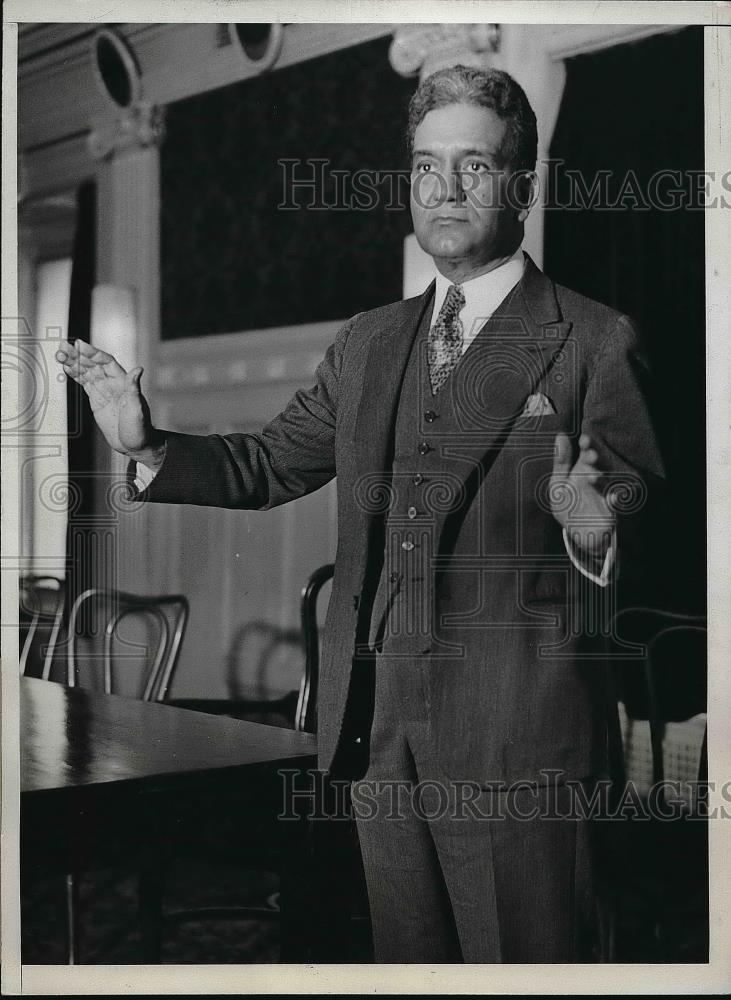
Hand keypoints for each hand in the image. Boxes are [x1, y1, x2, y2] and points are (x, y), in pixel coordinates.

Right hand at [55, 339, 164, 468]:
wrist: (134, 445)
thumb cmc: (140, 428)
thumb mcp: (137, 408)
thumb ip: (134, 388)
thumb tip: (139, 370)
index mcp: (123, 382)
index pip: (106, 362)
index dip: (93, 353)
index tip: (80, 345)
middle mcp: (113, 383)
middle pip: (93, 364)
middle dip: (78, 355)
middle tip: (63, 347)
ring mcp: (104, 390)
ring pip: (86, 372)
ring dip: (73, 362)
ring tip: (59, 354)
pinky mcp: (96, 399)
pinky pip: (84, 383)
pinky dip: (75, 375)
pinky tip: (66, 368)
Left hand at [550, 432, 615, 559]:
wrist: (577, 535)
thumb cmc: (568, 507)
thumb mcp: (558, 485)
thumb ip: (560, 462)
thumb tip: (561, 435)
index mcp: (582, 470)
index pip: (586, 453)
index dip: (587, 446)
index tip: (584, 440)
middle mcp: (596, 479)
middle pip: (599, 466)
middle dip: (595, 461)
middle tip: (590, 456)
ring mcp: (604, 494)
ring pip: (607, 483)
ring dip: (601, 480)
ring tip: (592, 477)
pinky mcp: (611, 511)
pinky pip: (616, 505)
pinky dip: (615, 501)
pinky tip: (611, 499)